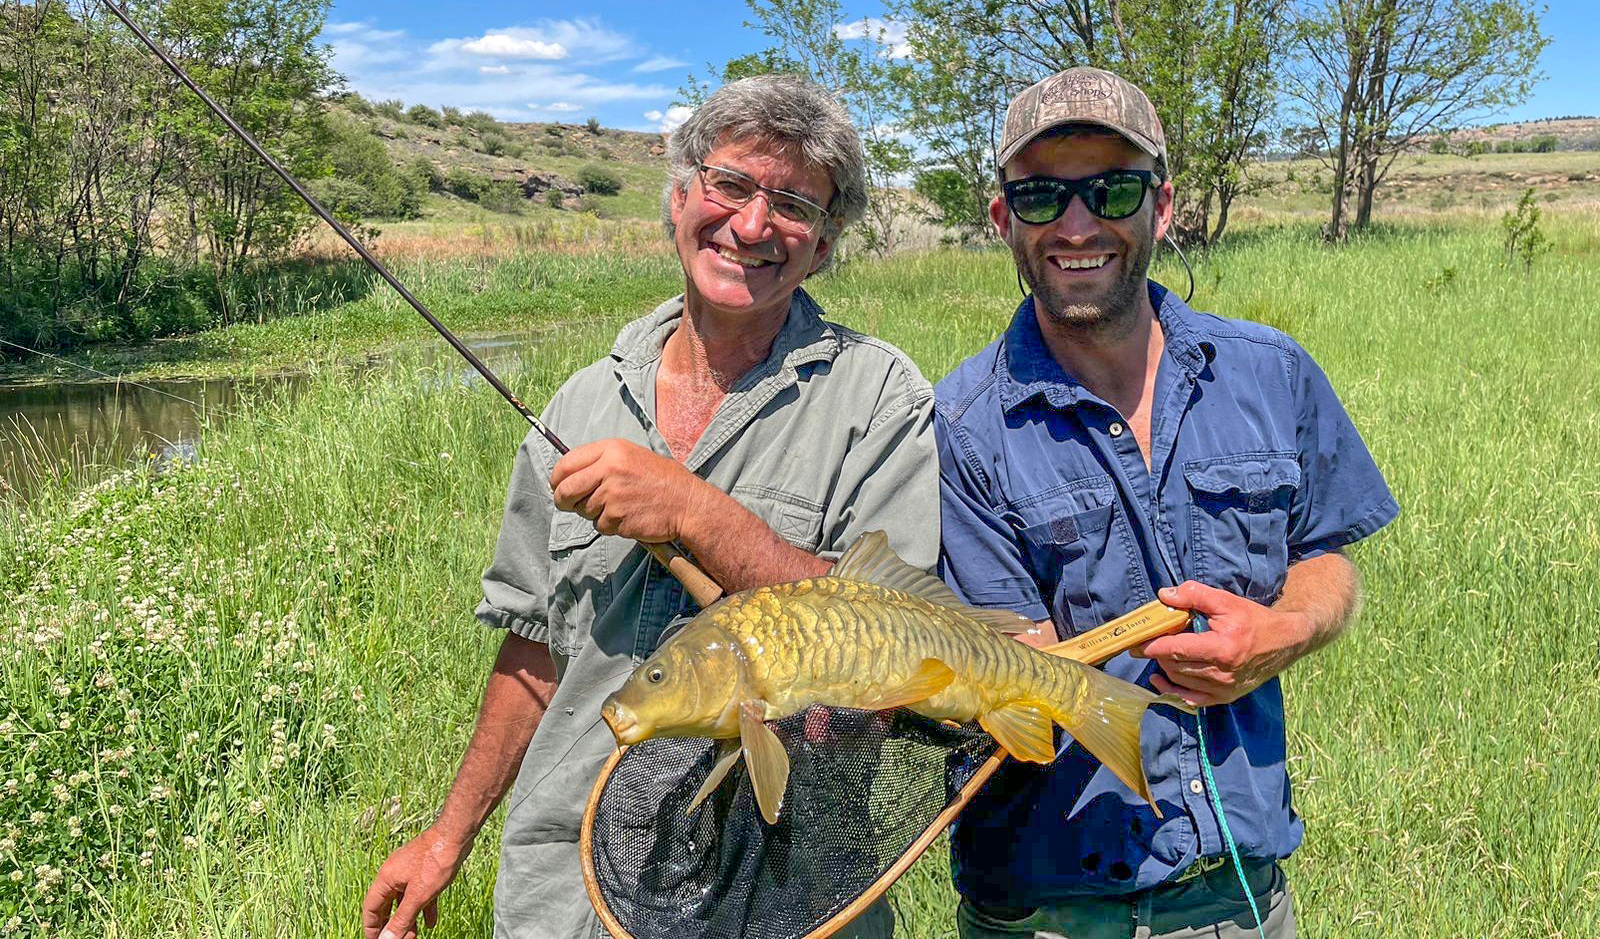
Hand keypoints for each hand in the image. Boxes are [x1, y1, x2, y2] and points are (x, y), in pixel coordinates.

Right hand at [361, 828, 471, 938]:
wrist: (456, 835)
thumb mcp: (418, 896)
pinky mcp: (424, 870)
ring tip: (415, 935)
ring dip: (408, 919)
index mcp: (386, 879)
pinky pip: (419, 893)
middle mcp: (394, 874)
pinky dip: (423, 907)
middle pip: (387, 905)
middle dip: (392, 925)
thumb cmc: (436, 860)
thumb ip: (402, 919)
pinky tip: (431, 922)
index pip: (371, 908)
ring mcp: (409, 871)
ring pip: (404, 901)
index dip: (371, 927)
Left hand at [548, 439, 712, 543]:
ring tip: (619, 506)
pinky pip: (600, 525)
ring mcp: (612, 495)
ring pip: (584, 510)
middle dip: (563, 500)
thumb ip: (602, 462)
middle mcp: (609, 469)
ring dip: (595, 513)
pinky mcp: (617, 517)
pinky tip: (628, 517)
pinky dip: (610, 525)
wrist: (687, 503)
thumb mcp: (632, 456)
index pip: (566, 463)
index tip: (557, 485)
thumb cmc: (661, 480)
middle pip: (566, 489)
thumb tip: (570, 475)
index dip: (557, 478)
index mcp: (611, 450)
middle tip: (567, 504)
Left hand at [1130, 581, 1314, 707]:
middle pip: (1175, 666)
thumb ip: (1195, 595)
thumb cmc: (1253, 620)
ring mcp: (1223, 690)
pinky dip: (1171, 691)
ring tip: (1159, 653)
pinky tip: (1160, 680)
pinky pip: (1190, 700)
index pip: (1176, 649)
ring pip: (1180, 681)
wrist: (1284, 643)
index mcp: (1222, 648)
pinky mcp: (1225, 698)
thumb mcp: (1226, 601)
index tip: (1135, 642)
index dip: (1152, 646)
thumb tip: (1164, 595)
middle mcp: (1222, 673)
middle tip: (1147, 642)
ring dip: (1164, 667)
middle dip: (1156, 654)